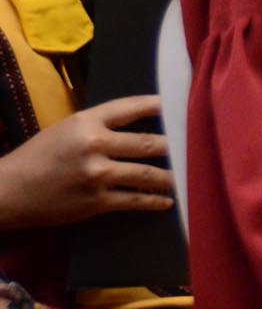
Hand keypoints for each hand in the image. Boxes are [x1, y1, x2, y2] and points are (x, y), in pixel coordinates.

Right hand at [0, 97, 174, 231]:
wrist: (8, 191)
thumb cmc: (38, 157)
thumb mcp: (66, 129)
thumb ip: (99, 125)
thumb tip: (138, 123)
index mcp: (87, 122)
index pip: (133, 108)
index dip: (161, 107)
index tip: (182, 106)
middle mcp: (95, 145)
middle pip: (149, 142)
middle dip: (175, 145)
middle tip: (195, 145)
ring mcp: (97, 174)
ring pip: (147, 174)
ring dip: (171, 176)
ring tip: (187, 175)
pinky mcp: (96, 201)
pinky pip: (134, 200)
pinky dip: (154, 201)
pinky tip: (167, 200)